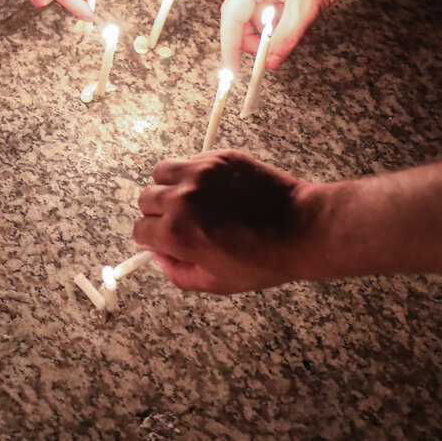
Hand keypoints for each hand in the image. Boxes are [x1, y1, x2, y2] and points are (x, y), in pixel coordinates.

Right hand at [134, 151, 316, 292]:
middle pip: (146, 199)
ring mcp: (199, 173)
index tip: (163, 239)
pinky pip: (190, 161)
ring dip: (169, 186)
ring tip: (191, 198)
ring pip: (162, 173)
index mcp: (177, 233)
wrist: (301, 228)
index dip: (151, 239)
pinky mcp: (218, 158)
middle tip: (180, 221)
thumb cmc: (263, 259)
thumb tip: (160, 258)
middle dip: (157, 213)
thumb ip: (179, 273)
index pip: (140, 231)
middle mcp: (181, 199)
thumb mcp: (217, 282)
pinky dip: (193, 174)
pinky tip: (215, 189)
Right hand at [220, 0, 365, 71]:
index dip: (230, 45)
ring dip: (275, 33)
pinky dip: (285, 24)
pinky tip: (302, 30)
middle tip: (267, 57)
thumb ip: (286, 37)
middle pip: (242, 18)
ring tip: (295, 41)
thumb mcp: (307, 8)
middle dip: (254, 41)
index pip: (232, 18)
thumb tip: (272, 60)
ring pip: (261, 16)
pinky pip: (275, 9)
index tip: (233, 67)